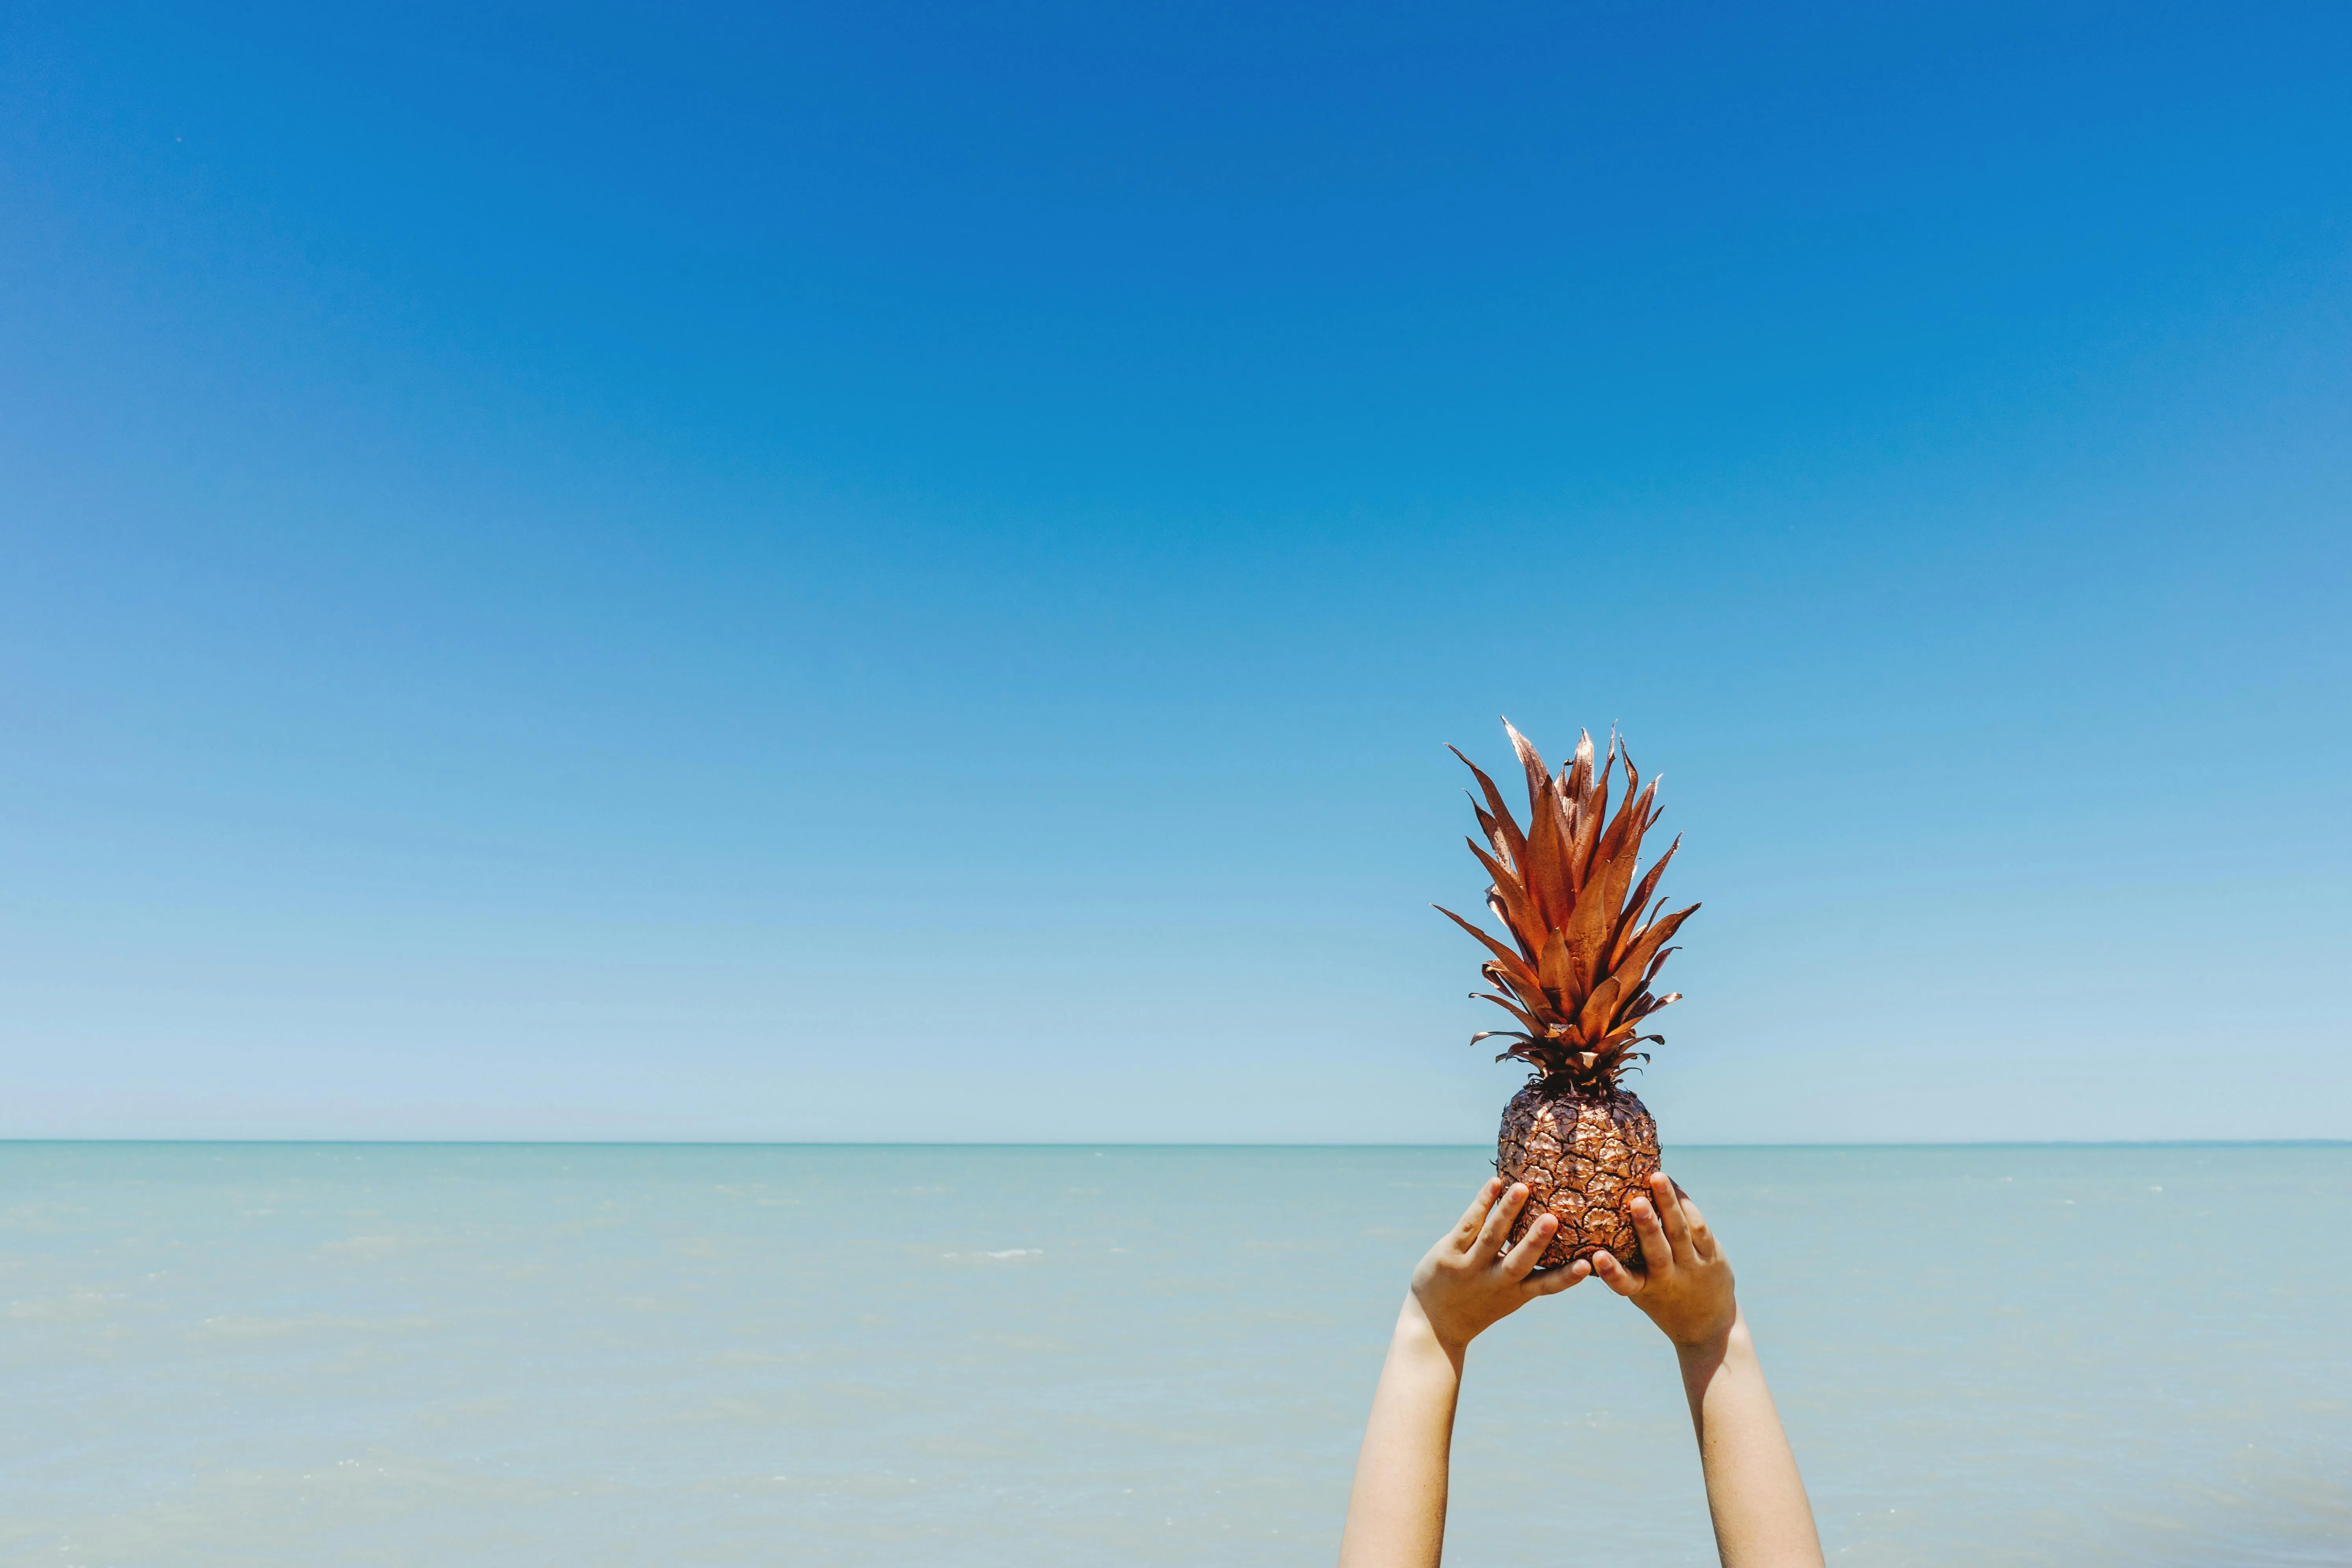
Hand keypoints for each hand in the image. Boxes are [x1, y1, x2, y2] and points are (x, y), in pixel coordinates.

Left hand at [1407, 1177, 1587, 1357]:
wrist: (1434, 1324)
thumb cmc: (1480, 1302)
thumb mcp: (1509, 1295)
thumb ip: (1530, 1271)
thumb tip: (1558, 1233)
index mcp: (1517, 1292)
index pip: (1546, 1286)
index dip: (1567, 1277)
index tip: (1589, 1266)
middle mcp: (1495, 1281)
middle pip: (1518, 1260)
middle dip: (1535, 1241)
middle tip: (1553, 1219)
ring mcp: (1470, 1267)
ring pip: (1491, 1237)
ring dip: (1506, 1212)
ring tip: (1522, 1188)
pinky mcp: (1448, 1253)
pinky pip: (1467, 1225)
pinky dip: (1482, 1203)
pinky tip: (1494, 1183)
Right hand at [1592, 1171, 1736, 1351]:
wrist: (1709, 1325)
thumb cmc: (1663, 1300)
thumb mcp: (1642, 1290)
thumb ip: (1625, 1265)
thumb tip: (1591, 1227)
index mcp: (1644, 1289)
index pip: (1625, 1283)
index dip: (1611, 1271)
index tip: (1598, 1257)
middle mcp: (1668, 1278)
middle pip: (1658, 1252)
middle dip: (1648, 1226)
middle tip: (1638, 1202)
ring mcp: (1693, 1266)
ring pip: (1681, 1232)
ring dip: (1669, 1204)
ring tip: (1658, 1177)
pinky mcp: (1713, 1255)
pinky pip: (1699, 1226)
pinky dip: (1685, 1204)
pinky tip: (1673, 1185)